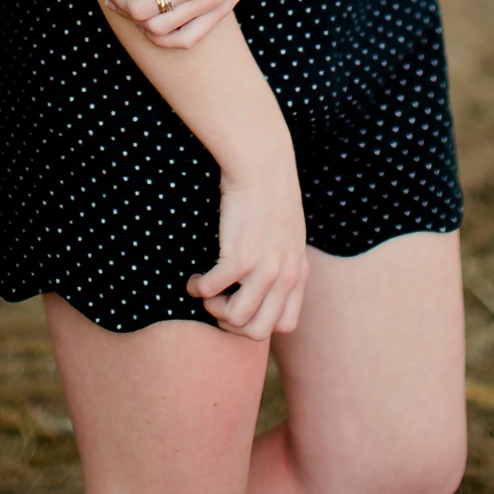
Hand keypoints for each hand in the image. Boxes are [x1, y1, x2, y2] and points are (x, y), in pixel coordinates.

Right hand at [188, 146, 307, 339]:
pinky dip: (197, 288)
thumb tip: (266, 285)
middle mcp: (285, 277)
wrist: (262, 162)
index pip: (285, 325)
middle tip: (217, 303)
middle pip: (258, 332)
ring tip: (205, 289)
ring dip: (212, 309)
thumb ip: (284, 261)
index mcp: (299, 272)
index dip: (258, 322)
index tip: (240, 303)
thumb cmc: (269, 192)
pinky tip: (194, 276)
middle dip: (231, 325)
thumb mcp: (289, 233)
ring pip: (234, 319)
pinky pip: (210, 292)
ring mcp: (264, 270)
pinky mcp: (240, 258)